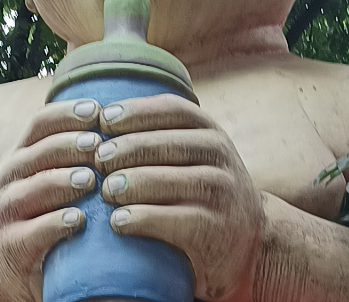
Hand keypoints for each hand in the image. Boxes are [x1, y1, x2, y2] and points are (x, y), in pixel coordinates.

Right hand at [0, 98, 102, 301]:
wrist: (5, 266)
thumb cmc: (44, 211)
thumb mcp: (52, 176)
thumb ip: (75, 152)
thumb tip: (121, 115)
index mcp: (25, 155)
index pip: (41, 123)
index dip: (67, 113)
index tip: (97, 109)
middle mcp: (13, 179)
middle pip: (38, 151)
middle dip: (69, 144)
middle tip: (98, 143)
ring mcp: (9, 212)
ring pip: (34, 189)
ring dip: (63, 181)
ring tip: (90, 179)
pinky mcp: (13, 245)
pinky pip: (33, 232)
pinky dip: (56, 224)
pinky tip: (79, 220)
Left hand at [93, 94, 263, 301]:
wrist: (250, 239)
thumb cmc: (203, 192)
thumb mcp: (194, 156)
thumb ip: (162, 137)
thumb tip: (100, 118)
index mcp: (210, 132)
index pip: (173, 109)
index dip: (136, 111)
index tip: (104, 119)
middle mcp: (220, 157)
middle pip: (168, 143)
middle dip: (128, 148)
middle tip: (97, 158)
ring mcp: (222, 193)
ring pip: (172, 180)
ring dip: (132, 183)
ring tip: (105, 190)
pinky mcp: (216, 229)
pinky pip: (177, 220)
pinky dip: (143, 218)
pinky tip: (118, 221)